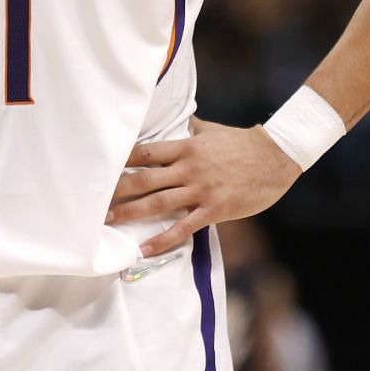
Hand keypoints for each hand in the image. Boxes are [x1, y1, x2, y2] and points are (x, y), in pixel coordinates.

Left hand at [108, 119, 300, 257]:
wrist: (276, 157)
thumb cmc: (244, 142)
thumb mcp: (213, 131)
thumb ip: (191, 129)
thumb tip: (178, 121)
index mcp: (187, 147)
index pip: (146, 152)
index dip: (121, 161)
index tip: (102, 169)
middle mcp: (189, 168)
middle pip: (144, 179)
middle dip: (117, 191)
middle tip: (93, 201)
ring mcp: (201, 189)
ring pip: (158, 203)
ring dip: (130, 213)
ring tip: (108, 222)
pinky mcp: (214, 209)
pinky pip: (183, 227)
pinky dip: (162, 239)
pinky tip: (144, 249)